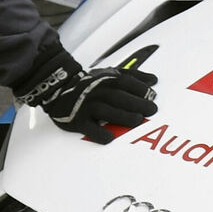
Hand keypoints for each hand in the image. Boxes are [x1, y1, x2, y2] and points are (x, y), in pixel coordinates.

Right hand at [19, 55, 158, 144]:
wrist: (58, 88)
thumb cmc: (91, 83)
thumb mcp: (110, 73)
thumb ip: (132, 76)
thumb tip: (154, 80)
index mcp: (105, 79)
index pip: (125, 82)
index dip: (140, 89)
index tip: (153, 96)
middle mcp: (95, 91)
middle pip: (118, 97)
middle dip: (137, 103)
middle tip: (152, 110)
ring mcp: (85, 106)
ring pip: (105, 111)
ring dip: (123, 116)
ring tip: (137, 121)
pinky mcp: (77, 121)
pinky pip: (88, 128)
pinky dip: (99, 134)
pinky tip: (110, 138)